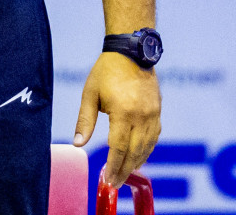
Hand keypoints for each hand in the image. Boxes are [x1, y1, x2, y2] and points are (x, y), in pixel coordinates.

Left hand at [73, 51, 160, 188]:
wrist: (131, 52)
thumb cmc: (106, 72)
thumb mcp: (90, 94)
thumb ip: (85, 121)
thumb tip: (78, 144)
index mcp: (123, 112)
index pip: (119, 148)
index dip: (114, 166)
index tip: (108, 179)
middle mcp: (141, 116)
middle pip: (134, 152)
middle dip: (124, 170)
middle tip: (115, 183)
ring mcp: (153, 114)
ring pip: (147, 146)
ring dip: (136, 162)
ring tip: (125, 173)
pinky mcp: (158, 111)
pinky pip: (154, 136)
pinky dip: (147, 150)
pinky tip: (139, 157)